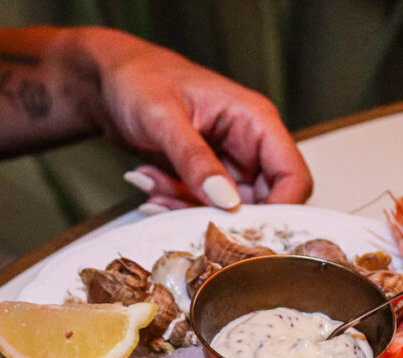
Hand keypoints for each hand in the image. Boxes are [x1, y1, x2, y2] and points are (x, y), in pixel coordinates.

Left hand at [71, 29, 312, 210]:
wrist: (108, 81)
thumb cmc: (138, 80)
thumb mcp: (164, 117)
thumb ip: (196, 160)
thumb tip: (226, 201)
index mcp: (255, 121)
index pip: (293, 177)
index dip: (280, 210)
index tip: (247, 232)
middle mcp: (250, 145)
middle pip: (262, 203)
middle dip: (222, 216)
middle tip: (181, 209)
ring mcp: (229, 165)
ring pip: (228, 212)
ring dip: (190, 209)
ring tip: (155, 187)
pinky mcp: (208, 179)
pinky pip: (203, 207)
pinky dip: (177, 205)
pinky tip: (152, 185)